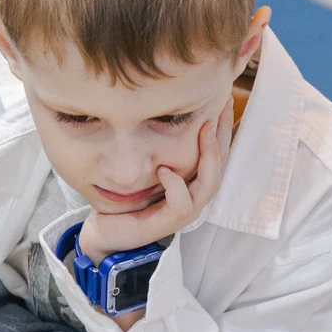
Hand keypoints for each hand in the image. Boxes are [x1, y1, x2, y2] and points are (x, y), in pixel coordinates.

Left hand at [76, 108, 231, 261]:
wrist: (106, 232)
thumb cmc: (126, 200)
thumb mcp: (145, 167)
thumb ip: (159, 148)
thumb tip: (163, 113)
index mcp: (191, 183)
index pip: (217, 154)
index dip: (224, 128)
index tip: (224, 99)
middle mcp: (193, 197)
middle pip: (221, 165)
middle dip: (223, 134)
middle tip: (223, 106)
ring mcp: (183, 212)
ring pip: (209, 185)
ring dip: (209, 156)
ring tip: (205, 130)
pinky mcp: (167, 224)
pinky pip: (181, 204)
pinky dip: (176, 186)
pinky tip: (165, 169)